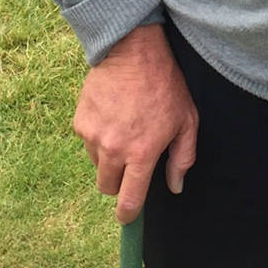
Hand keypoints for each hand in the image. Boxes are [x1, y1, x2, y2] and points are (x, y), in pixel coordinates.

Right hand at [72, 23, 198, 223]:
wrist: (132, 51)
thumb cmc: (165, 84)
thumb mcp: (187, 121)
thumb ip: (182, 159)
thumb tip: (175, 187)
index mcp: (141, 154)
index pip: (129, 200)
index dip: (128, 214)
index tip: (128, 216)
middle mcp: (113, 150)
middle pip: (107, 187)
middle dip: (118, 182)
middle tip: (131, 163)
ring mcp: (93, 136)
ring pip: (97, 164)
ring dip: (108, 157)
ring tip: (124, 130)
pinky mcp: (79, 122)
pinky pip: (87, 142)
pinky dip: (98, 137)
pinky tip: (112, 116)